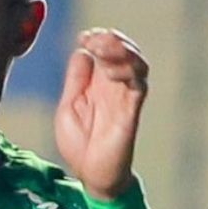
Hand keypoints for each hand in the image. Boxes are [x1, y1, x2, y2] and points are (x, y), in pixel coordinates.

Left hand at [54, 28, 148, 198]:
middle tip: (94, 36)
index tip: (85, 35)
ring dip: (122, 51)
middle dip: (112, 40)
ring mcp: (126, 98)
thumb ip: (76, 80)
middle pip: (125, 53)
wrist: (91, 173)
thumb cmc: (80, 143)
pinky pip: (138, 86)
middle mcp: (116, 87)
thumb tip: (81, 51)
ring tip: (104, 45)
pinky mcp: (132, 112)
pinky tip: (110, 69)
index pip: (106, 53)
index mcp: (99, 84)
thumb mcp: (69, 105)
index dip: (99, 39)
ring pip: (137, 64)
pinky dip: (127, 72)